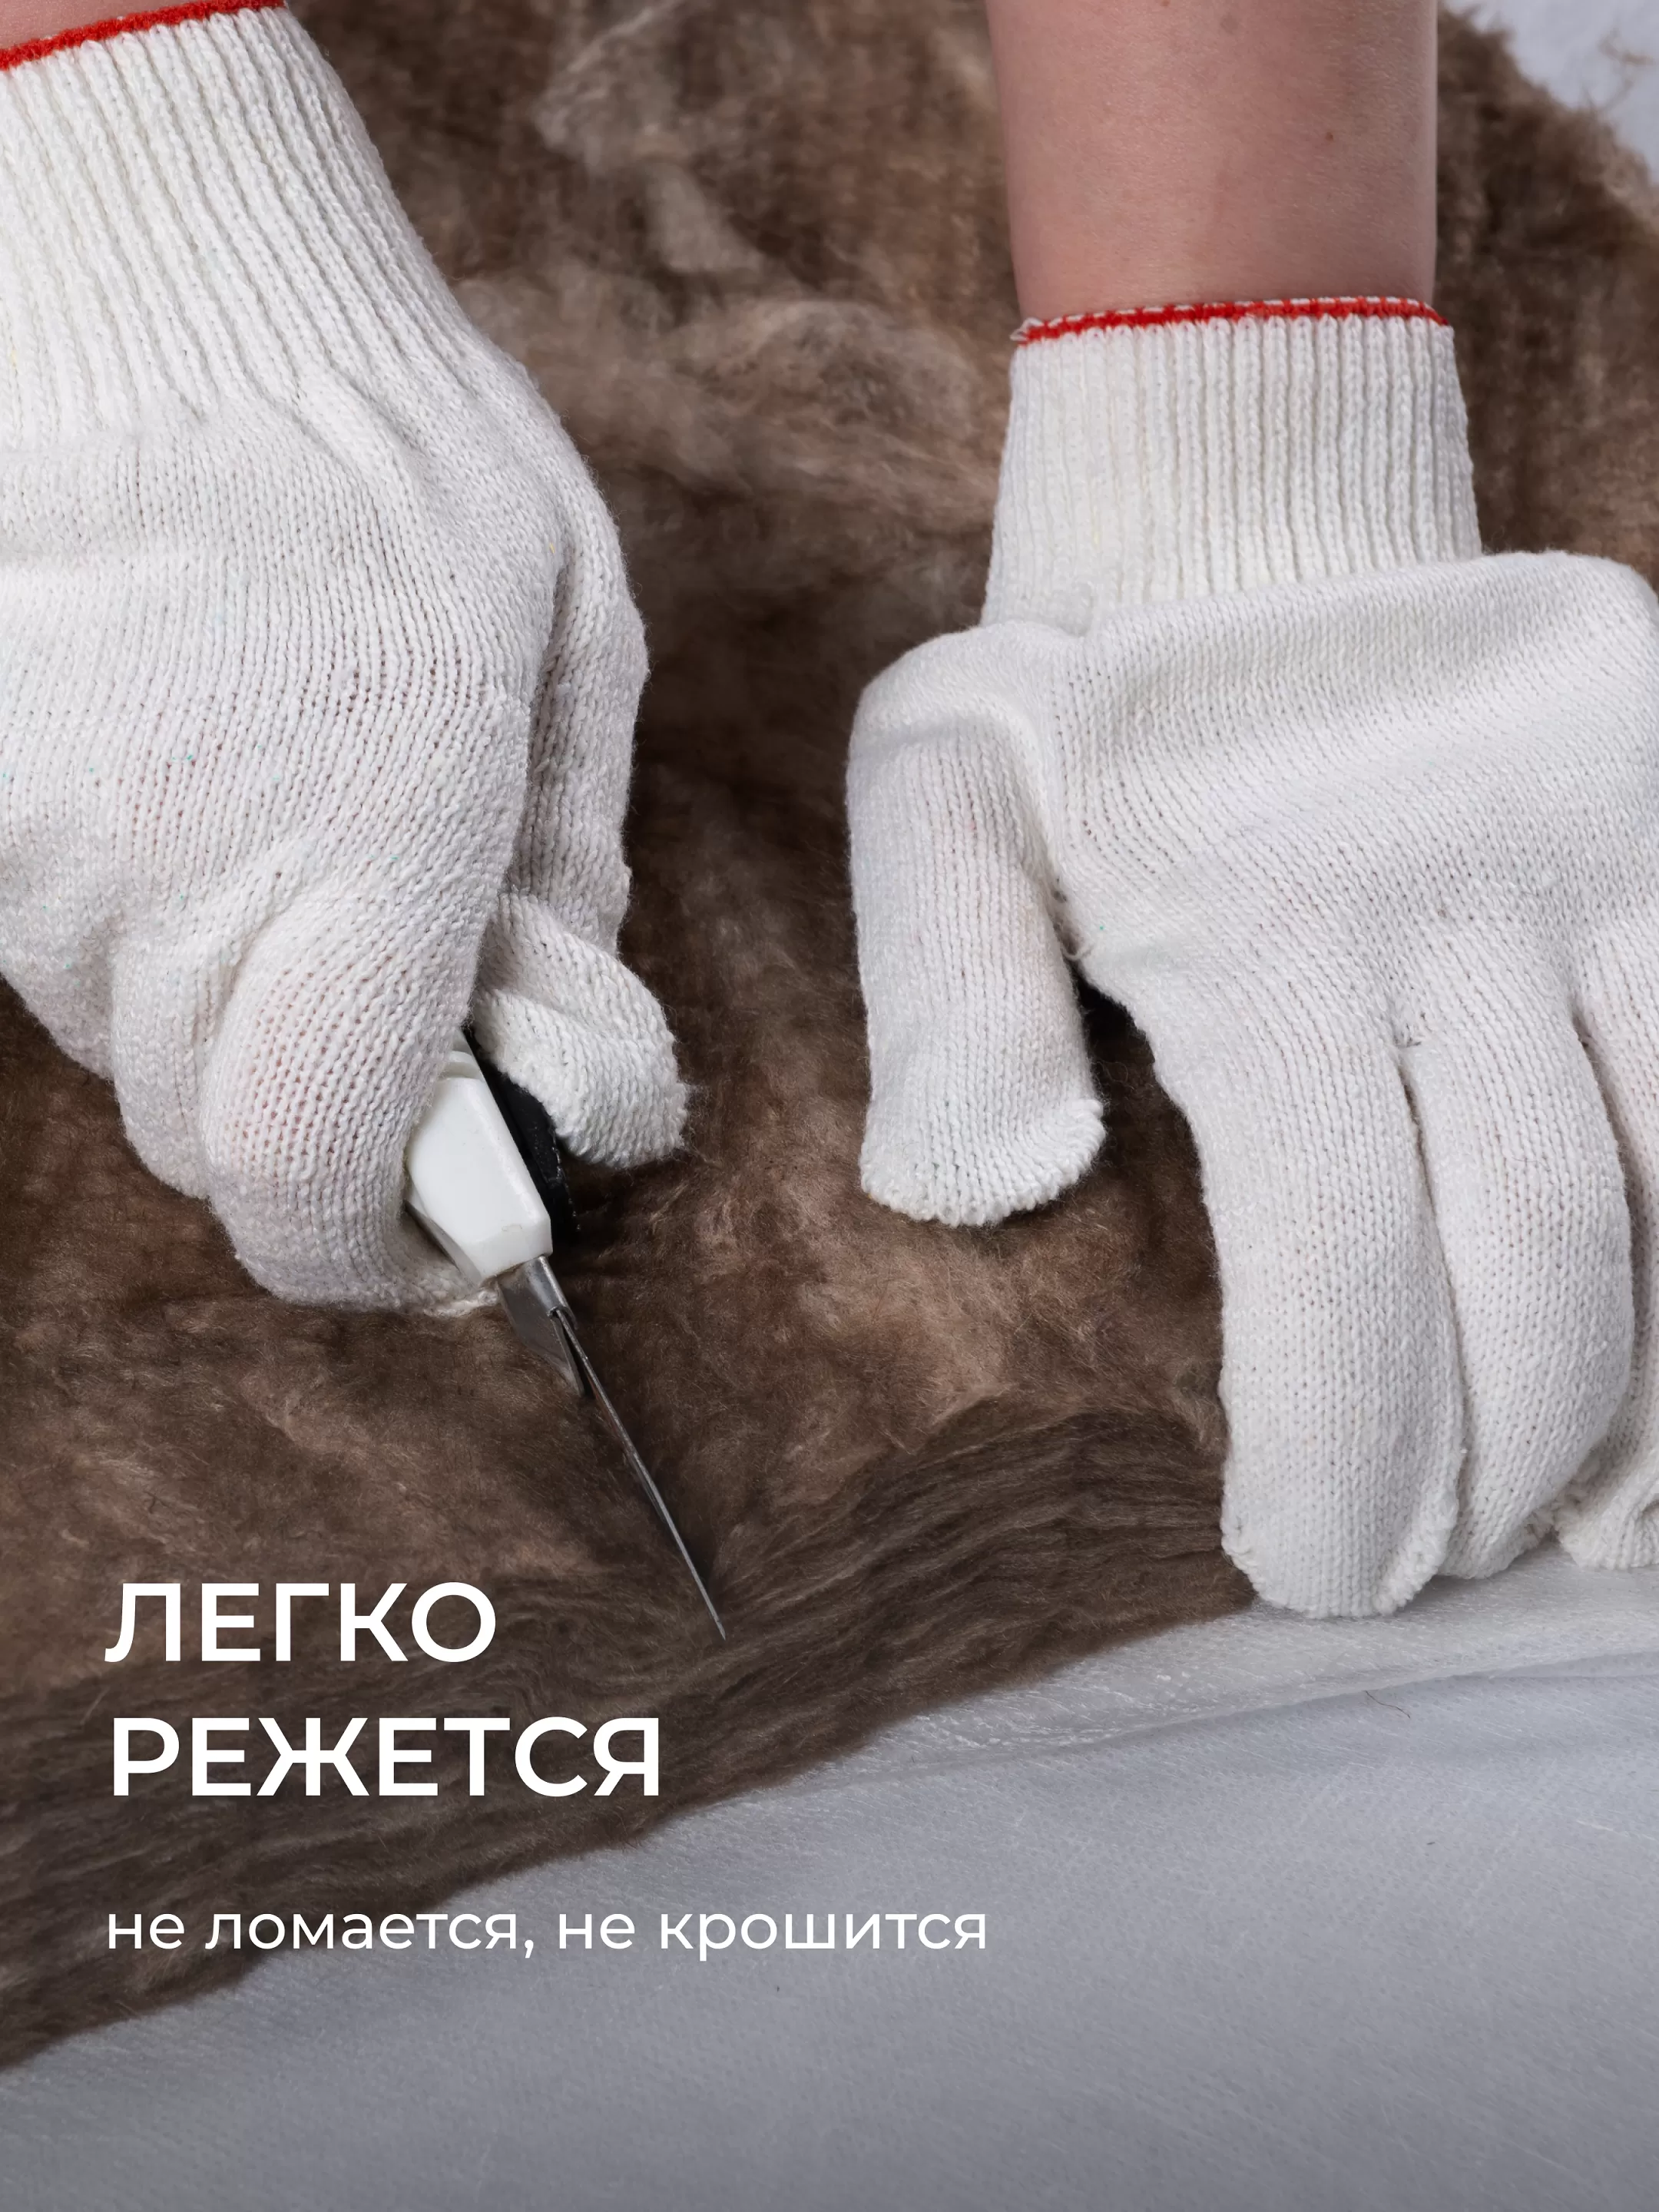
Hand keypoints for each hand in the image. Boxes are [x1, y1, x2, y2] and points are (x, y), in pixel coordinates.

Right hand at [0, 3, 683, 1306]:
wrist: (144, 280)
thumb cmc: (388, 444)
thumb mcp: (569, 650)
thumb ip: (571, 887)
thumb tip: (567, 1063)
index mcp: (361, 857)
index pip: (312, 1174)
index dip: (377, 1251)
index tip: (450, 1231)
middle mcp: (168, 892)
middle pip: (224, 1143)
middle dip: (335, 1121)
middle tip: (420, 1018)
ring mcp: (36, 863)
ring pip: (138, 1056)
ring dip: (240, 1025)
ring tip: (315, 874)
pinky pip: (66, 963)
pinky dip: (154, 947)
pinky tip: (219, 822)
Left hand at [850, 302, 1658, 1611]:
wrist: (1250, 511)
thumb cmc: (1070, 706)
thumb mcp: (936, 801)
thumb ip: (944, 994)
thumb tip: (975, 1194)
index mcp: (1257, 926)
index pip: (1335, 1249)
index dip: (1344, 1443)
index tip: (1310, 1567)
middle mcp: (1449, 908)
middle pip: (1525, 1249)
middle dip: (1488, 1455)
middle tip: (1421, 1572)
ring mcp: (1597, 862)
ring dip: (1646, 1395)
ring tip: (1580, 1541)